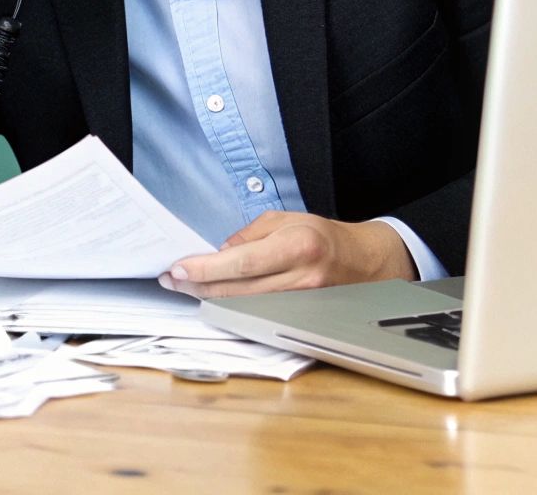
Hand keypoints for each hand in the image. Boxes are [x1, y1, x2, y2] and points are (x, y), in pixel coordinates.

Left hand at [158, 211, 416, 298]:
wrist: (365, 262)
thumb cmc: (323, 236)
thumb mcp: (286, 219)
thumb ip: (250, 236)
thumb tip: (220, 254)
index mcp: (297, 246)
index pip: (242, 262)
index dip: (206, 268)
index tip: (179, 269)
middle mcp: (301, 278)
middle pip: (239, 290)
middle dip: (199, 285)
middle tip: (171, 280)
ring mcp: (303, 303)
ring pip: (245, 306)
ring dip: (211, 297)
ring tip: (185, 287)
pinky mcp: (300, 317)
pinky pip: (258, 313)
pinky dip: (233, 306)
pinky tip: (214, 297)